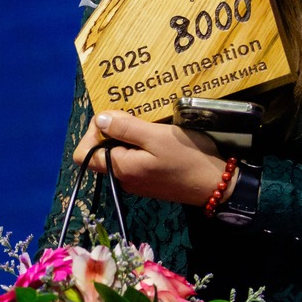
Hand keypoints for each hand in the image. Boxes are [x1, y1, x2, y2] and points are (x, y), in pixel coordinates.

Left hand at [73, 110, 233, 206]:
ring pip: (118, 154)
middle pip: (100, 152)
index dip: (92, 132)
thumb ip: (126, 128)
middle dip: (112, 130)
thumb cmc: (188, 158)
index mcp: (121, 169)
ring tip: (148, 124)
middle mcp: (124, 178)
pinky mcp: (149, 180)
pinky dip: (139, 145)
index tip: (115, 118)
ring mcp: (136, 181)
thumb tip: (99, 119)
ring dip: (127, 136)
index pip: (84, 153)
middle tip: (135, 117)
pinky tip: (156, 136)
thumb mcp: (157, 137)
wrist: (217, 185)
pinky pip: (133, 159)